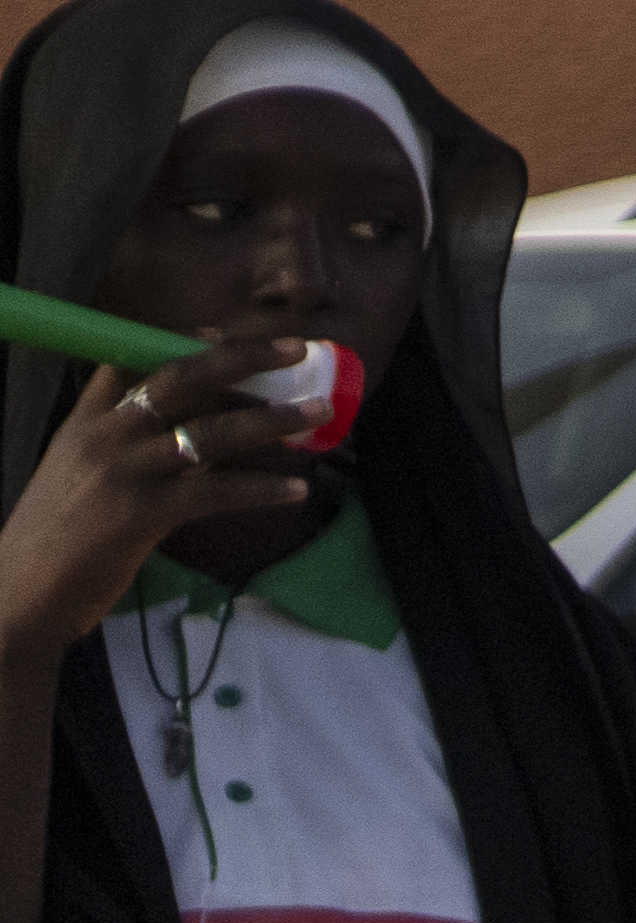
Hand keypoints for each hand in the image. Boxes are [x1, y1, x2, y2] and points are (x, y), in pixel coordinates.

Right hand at [1, 349, 314, 645]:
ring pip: (210, 432)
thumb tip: (189, 429)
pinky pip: (216, 492)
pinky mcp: (142, 514)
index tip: (224, 332)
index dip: (181, 342)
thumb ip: (122, 443)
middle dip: (242, 359)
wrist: (23, 591)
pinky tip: (296, 490)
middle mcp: (104, 436)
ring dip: (273, 421)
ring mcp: (123, 471)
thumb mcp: (77, 472)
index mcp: (84, 421)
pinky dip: (261, 488)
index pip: (131, 363)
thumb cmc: (57, 535)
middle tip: (296, 351)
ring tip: (319, 413)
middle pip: (181, 379)